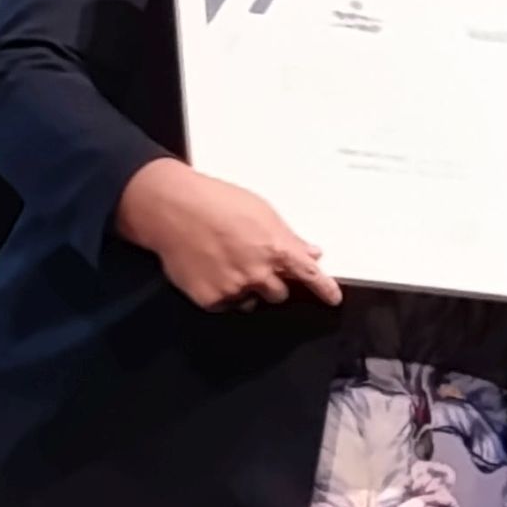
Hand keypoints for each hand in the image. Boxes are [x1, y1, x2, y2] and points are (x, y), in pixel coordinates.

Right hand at [115, 159, 342, 311]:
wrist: (173, 210)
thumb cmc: (218, 202)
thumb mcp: (262, 211)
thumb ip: (288, 237)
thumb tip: (311, 252)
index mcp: (276, 249)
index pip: (309, 275)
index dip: (324, 288)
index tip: (333, 298)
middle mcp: (258, 273)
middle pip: (279, 293)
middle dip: (273, 282)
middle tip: (254, 263)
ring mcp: (234, 288)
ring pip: (252, 300)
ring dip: (248, 289)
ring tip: (228, 263)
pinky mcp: (211, 299)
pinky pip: (226, 304)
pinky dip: (223, 292)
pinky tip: (211, 270)